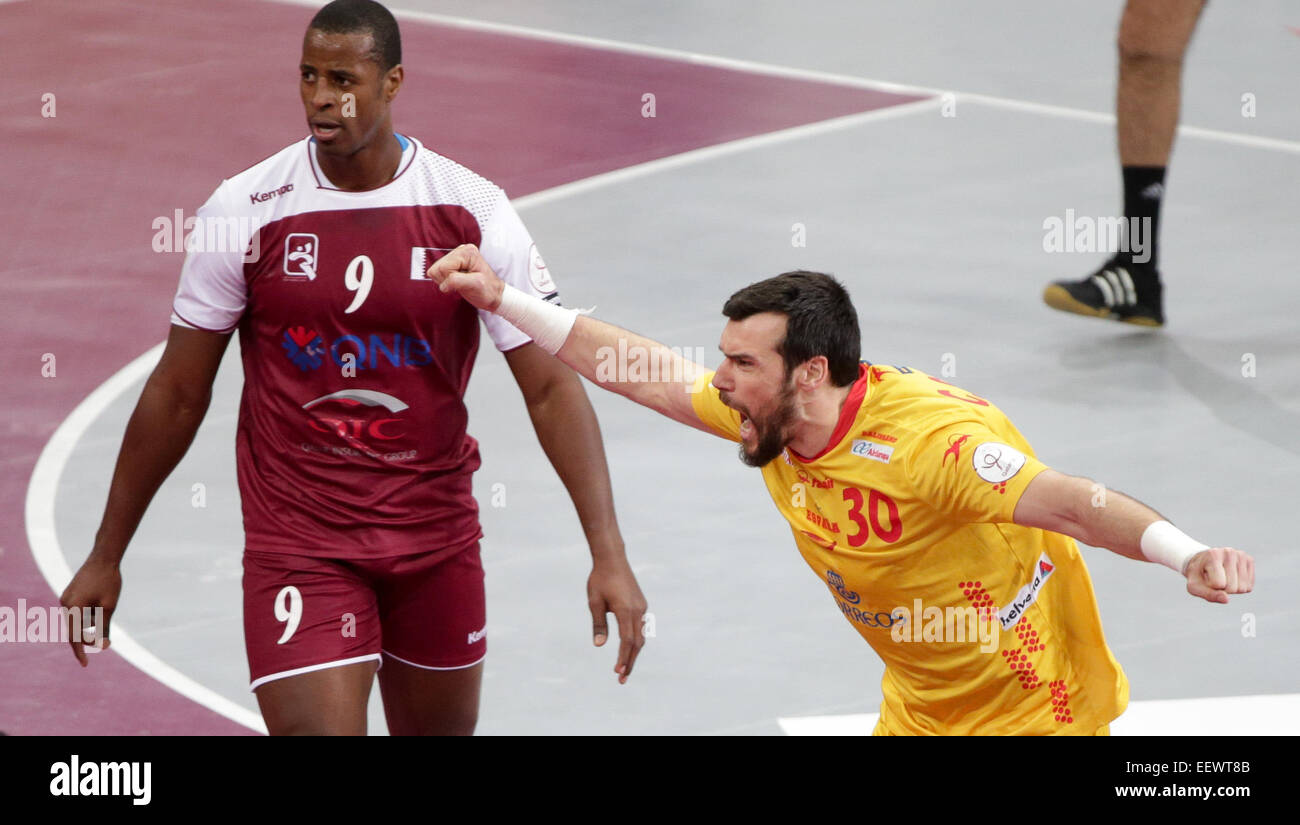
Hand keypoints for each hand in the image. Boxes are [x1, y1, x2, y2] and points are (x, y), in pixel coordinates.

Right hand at [59, 554, 120, 665]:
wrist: (104, 558)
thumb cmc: (108, 582)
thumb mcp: (109, 607)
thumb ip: (103, 627)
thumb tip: (102, 646)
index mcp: (73, 608)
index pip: (74, 637)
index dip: (80, 651)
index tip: (85, 664)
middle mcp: (65, 604)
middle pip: (75, 629)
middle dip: (89, 636)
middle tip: (106, 642)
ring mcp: (65, 598)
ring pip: (77, 620)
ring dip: (90, 622)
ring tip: (106, 604)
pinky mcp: (69, 594)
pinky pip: (77, 611)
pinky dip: (88, 614)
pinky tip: (100, 601)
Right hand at [425, 244, 504, 310]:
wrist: (493, 294)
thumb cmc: (487, 291)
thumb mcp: (475, 285)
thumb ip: (457, 281)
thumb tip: (443, 285)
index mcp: (467, 252)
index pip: (443, 267)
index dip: (450, 280)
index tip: (464, 284)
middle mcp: (461, 250)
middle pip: (437, 268)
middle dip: (447, 280)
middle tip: (463, 284)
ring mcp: (456, 255)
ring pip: (435, 271)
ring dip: (446, 281)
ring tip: (462, 283)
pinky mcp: (452, 262)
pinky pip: (437, 273)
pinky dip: (445, 281)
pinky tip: (458, 281)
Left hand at [587, 557, 647, 683]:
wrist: (612, 559)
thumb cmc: (600, 579)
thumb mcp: (594, 602)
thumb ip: (599, 624)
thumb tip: (600, 645)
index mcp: (625, 610)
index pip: (627, 641)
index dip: (623, 658)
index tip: (617, 672)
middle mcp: (637, 610)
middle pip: (637, 642)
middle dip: (630, 661)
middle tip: (622, 678)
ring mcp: (641, 607)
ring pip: (640, 635)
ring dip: (633, 652)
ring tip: (625, 666)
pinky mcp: (640, 604)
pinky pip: (640, 626)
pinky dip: (635, 639)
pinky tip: (628, 646)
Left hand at [1184, 547, 1253, 603]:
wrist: (1202, 562)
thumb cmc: (1198, 576)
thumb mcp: (1195, 587)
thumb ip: (1208, 594)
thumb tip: (1226, 599)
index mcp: (1213, 555)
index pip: (1219, 584)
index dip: (1212, 587)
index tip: (1206, 579)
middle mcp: (1229, 552)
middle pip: (1232, 588)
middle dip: (1222, 589)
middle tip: (1215, 579)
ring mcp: (1241, 555)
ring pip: (1243, 588)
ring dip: (1232, 589)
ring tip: (1223, 578)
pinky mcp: (1249, 560)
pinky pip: (1250, 586)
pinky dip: (1240, 587)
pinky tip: (1232, 577)